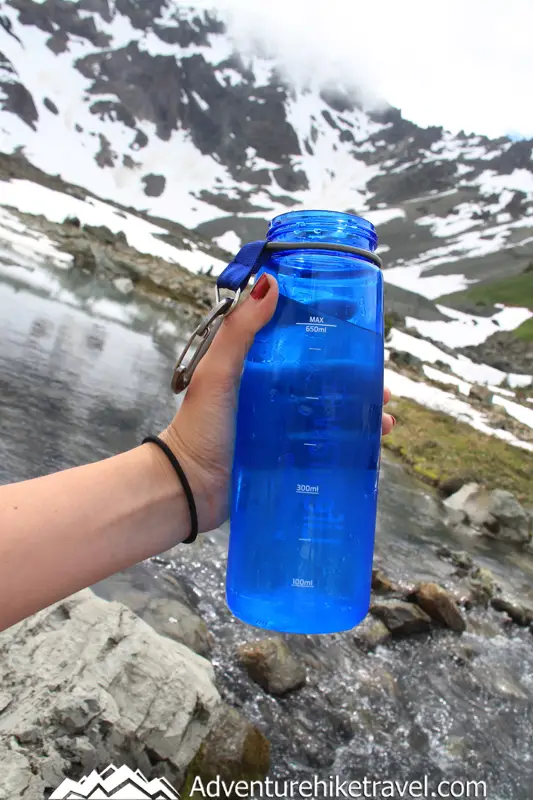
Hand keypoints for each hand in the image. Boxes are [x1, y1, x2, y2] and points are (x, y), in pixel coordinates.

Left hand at [160, 274, 395, 531]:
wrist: (189, 487)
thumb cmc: (199, 427)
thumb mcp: (217, 372)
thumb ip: (239, 330)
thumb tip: (270, 283)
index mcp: (256, 365)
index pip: (298, 339)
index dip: (328, 331)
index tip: (357, 323)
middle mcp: (273, 391)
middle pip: (323, 376)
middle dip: (356, 376)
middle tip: (381, 381)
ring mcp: (282, 424)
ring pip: (330, 409)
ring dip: (359, 409)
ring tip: (383, 415)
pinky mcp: (288, 454)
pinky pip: (325, 443)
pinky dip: (349, 440)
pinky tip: (371, 442)